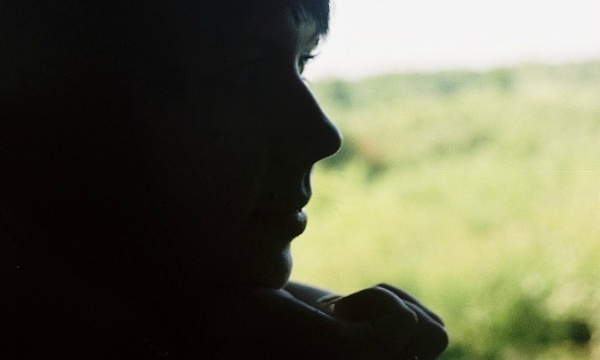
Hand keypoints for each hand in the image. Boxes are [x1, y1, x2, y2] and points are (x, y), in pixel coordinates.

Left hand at [191, 284, 446, 359]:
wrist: (216, 307)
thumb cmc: (267, 313)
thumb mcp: (338, 322)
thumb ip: (381, 332)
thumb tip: (432, 328)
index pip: (432, 345)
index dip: (400, 319)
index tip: (344, 318)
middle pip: (434, 338)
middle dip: (391, 307)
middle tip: (333, 313)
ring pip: (431, 331)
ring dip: (385, 301)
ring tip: (332, 311)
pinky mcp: (353, 358)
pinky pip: (405, 319)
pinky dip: (375, 297)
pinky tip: (330, 309)